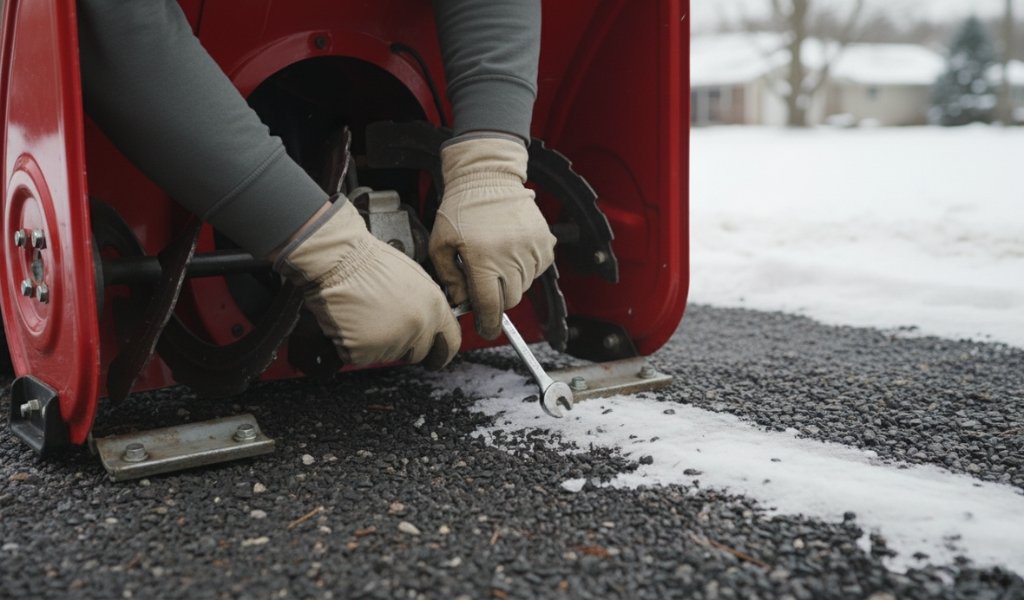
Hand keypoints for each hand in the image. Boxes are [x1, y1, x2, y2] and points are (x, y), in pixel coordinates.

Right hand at [274, 199, 460, 367]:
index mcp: (434, 307)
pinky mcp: (364, 351)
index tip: (435, 355)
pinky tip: (351, 322)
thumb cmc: (370, 261)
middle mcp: (418, 327)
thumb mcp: (414, 278)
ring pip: (388, 354)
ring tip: (364, 314)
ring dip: (377, 342)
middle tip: (385, 323)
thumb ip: (427, 305)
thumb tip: (430, 322)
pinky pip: (361, 356)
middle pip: (417, 352)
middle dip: (404, 344)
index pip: (450, 342)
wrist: (339, 259)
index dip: (441, 350)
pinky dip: (353, 345)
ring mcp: (392, 341)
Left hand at [429, 136, 555, 339]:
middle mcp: (511, 257)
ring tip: (496, 259)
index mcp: (483, 259)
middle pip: (510, 300)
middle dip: (497, 300)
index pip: (490, 305)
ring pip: (524, 286)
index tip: (486, 328)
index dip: (487, 323)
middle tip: (485, 285)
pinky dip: (525, 268)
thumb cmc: (462, 208)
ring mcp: (532, 249)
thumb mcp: (441, 243)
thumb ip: (449, 278)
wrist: (488, 178)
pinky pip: (537, 269)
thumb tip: (461, 302)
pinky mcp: (545, 243)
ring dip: (511, 282)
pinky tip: (510, 251)